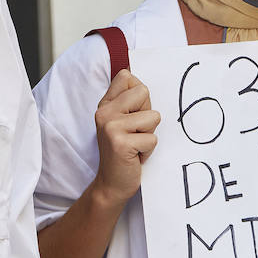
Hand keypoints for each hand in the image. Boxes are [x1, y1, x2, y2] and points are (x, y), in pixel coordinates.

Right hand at [92, 70, 159, 204]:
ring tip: (136, 144)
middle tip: (135, 132)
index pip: (126, 76)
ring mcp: (110, 127)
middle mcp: (104, 112)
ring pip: (153, 116)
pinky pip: (152, 139)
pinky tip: (135, 156)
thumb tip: (137, 73)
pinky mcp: (120, 143)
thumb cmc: (124, 151)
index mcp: (106, 104)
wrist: (111, 184)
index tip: (133, 114)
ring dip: (149, 134)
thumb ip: (130, 101)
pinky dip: (148, 150)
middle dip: (148, 114)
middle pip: (143, 92)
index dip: (139, 95)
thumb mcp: (122, 121)